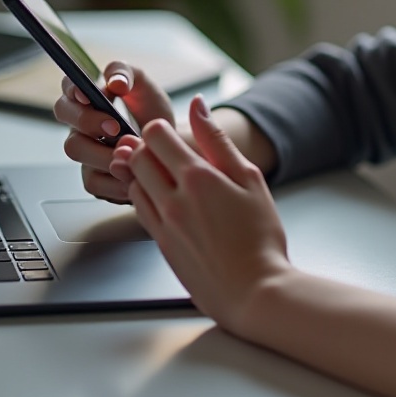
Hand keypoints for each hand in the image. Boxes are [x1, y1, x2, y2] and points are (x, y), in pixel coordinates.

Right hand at [52, 61, 174, 203]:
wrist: (167, 147)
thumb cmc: (152, 112)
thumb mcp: (145, 87)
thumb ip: (129, 75)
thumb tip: (116, 83)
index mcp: (88, 96)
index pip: (69, 86)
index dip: (73, 89)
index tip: (87, 95)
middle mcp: (80, 123)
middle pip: (64, 116)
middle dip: (88, 121)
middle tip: (116, 127)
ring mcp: (84, 150)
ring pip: (75, 149)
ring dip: (102, 151)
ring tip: (130, 151)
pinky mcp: (92, 177)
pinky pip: (92, 180)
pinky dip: (114, 178)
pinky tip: (133, 173)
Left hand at [112, 96, 290, 334]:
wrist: (254, 291)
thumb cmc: (260, 237)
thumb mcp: (249, 178)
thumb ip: (218, 139)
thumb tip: (198, 105)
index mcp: (197, 177)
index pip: (157, 134)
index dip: (162, 128)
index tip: (174, 134)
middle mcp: (173, 198)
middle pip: (139, 156)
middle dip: (149, 148)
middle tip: (168, 153)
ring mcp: (163, 223)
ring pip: (135, 182)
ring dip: (144, 172)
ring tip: (168, 176)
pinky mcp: (161, 243)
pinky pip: (140, 209)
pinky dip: (146, 196)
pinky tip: (167, 199)